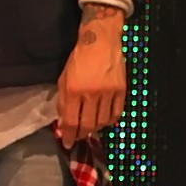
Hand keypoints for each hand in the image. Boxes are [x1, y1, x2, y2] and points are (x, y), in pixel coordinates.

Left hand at [55, 6, 126, 146]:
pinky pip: (116, 113)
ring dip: (95, 129)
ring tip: (89, 127)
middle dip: (81, 135)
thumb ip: (63, 101)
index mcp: (73, 89)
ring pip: (102, 122)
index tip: (68, 143)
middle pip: (87, 125)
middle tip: (78, 138)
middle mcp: (91, 93)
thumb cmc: (79, 59)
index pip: (71, 121)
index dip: (69, 136)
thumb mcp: (64, 78)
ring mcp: (108, 92)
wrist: (100, 41)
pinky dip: (109, 121)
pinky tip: (103, 120)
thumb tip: (64, 122)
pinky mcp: (121, 90)